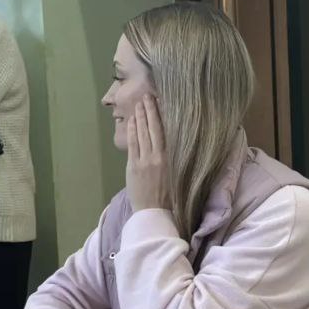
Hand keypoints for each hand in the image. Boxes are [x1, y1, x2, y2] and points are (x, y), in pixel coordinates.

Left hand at [125, 94, 169, 211]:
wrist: (154, 213)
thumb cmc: (169, 197)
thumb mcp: (176, 175)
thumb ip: (172, 158)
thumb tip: (171, 142)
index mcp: (170, 158)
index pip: (165, 131)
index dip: (161, 115)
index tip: (160, 102)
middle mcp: (158, 156)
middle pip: (153, 128)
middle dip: (149, 110)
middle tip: (147, 95)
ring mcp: (144, 160)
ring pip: (142, 133)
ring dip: (140, 116)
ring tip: (139, 103)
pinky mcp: (133, 165)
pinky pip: (132, 143)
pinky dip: (132, 130)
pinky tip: (132, 120)